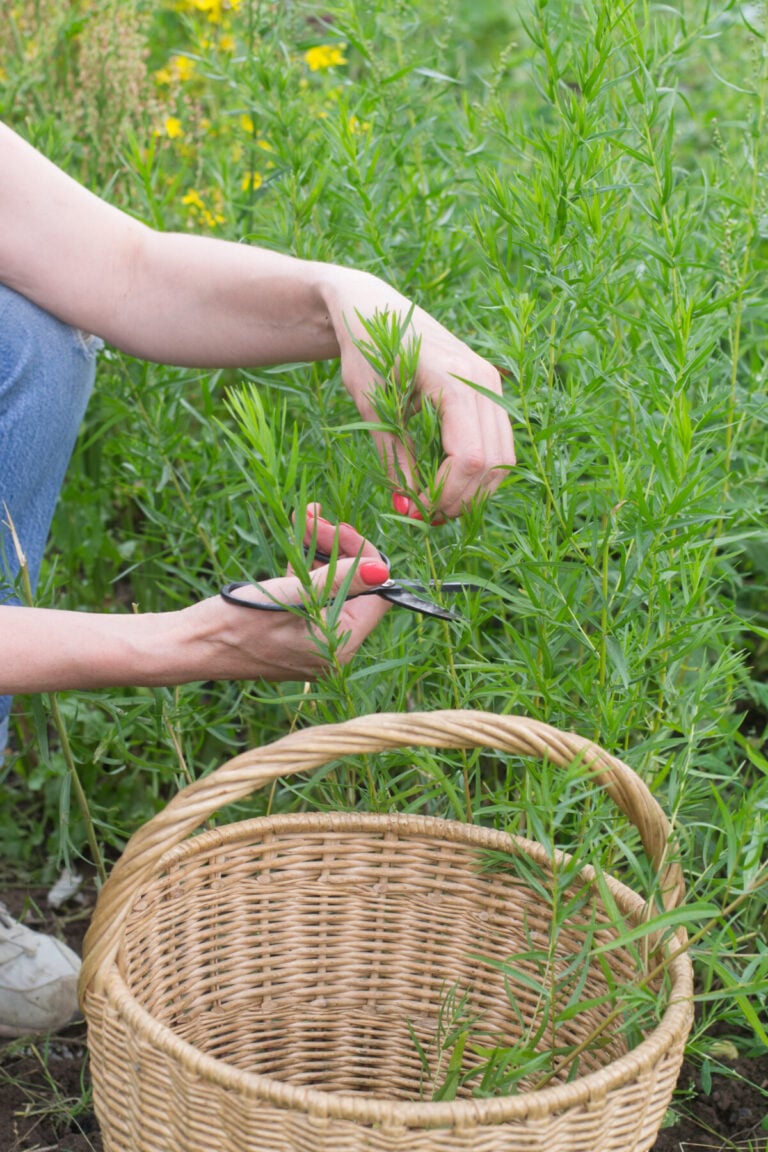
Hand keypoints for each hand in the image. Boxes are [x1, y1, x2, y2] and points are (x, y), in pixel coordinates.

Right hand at [183, 506, 390, 680]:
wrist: (188, 645)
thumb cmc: (236, 621)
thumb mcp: (291, 594)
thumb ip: (337, 580)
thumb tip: (382, 570)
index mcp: (341, 645)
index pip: (377, 594)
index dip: (362, 556)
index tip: (336, 528)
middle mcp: (334, 648)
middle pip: (355, 586)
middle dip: (337, 547)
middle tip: (313, 517)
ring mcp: (314, 641)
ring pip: (333, 585)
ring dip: (321, 549)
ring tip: (302, 518)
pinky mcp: (295, 632)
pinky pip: (312, 594)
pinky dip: (305, 566)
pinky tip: (297, 536)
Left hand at [324, 271, 515, 520]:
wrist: (372, 306)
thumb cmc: (365, 350)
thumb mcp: (372, 406)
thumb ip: (394, 457)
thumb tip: (407, 507)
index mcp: (452, 379)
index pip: (469, 457)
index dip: (447, 494)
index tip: (418, 510)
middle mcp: (483, 379)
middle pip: (495, 462)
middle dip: (464, 498)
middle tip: (429, 514)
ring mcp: (492, 382)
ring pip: (504, 456)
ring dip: (476, 488)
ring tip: (438, 501)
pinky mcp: (489, 388)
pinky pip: (498, 441)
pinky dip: (480, 469)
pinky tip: (449, 479)